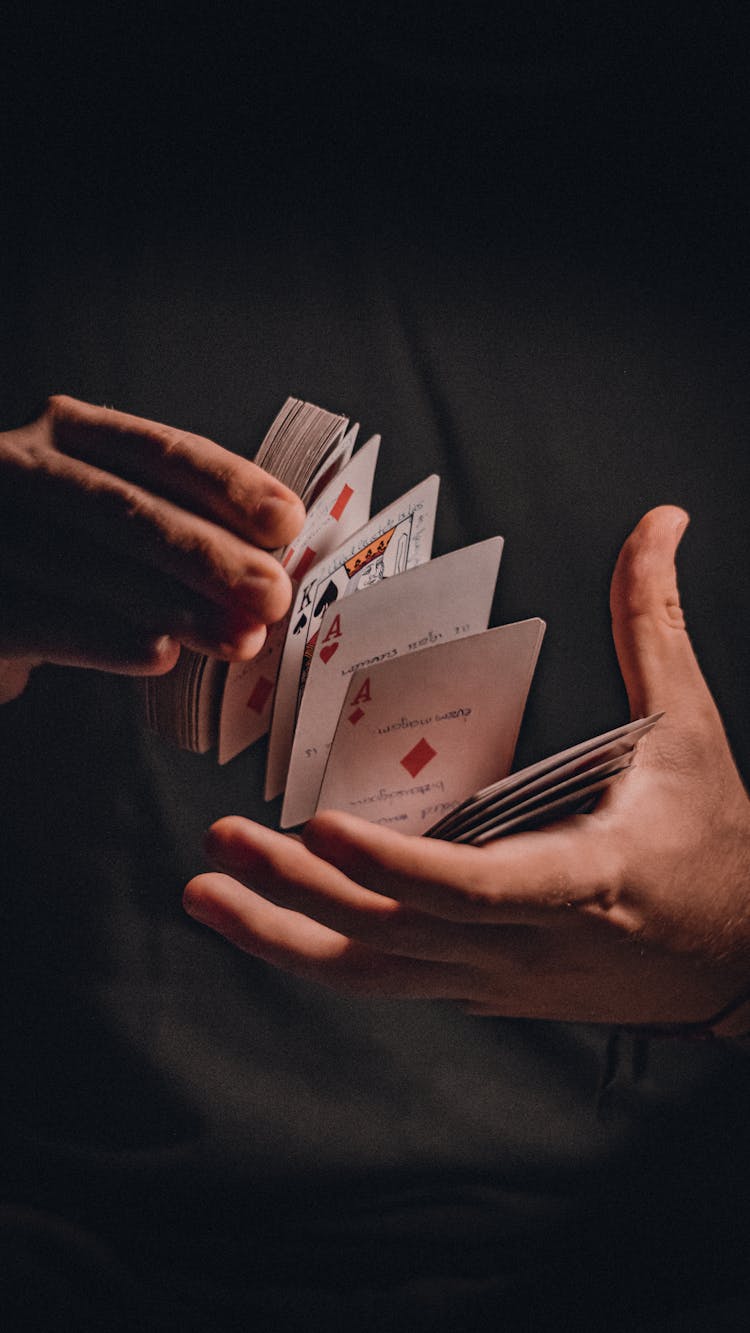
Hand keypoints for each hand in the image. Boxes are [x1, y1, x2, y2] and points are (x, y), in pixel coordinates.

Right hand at [0, 396, 304, 700]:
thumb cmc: (64, 560)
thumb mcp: (117, 523)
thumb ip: (181, 527)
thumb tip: (274, 570)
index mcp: (70, 434)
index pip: (160, 450)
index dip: (227, 484)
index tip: (286, 521)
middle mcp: (21, 466)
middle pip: (124, 506)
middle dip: (207, 553)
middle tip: (271, 594)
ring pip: (85, 564)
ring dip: (172, 605)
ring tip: (236, 637)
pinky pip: (41, 619)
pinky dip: (105, 639)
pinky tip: (160, 655)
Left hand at [184, 507, 749, 1032]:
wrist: (736, 962)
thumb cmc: (712, 841)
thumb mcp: (688, 729)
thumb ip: (653, 624)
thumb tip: (662, 520)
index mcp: (584, 876)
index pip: (477, 887)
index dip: (398, 865)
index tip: (323, 827)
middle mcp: (527, 944)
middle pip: (396, 934)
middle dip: (300, 893)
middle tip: (220, 840)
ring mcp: (497, 980)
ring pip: (375, 975)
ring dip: (282, 938)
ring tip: (203, 893)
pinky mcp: (480, 989)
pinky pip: (386, 979)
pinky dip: (317, 951)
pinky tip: (259, 917)